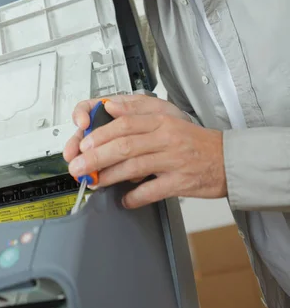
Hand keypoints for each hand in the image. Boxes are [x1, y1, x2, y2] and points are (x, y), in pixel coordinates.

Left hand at [65, 95, 226, 208]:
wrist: (228, 159)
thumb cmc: (194, 140)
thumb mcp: (168, 117)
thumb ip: (138, 110)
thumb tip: (112, 108)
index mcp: (161, 121)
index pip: (124, 123)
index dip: (100, 134)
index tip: (83, 143)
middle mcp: (166, 138)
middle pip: (124, 145)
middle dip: (96, 157)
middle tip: (79, 166)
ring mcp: (173, 160)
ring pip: (134, 167)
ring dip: (109, 176)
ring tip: (95, 182)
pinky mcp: (181, 182)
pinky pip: (152, 190)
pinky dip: (135, 197)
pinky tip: (124, 199)